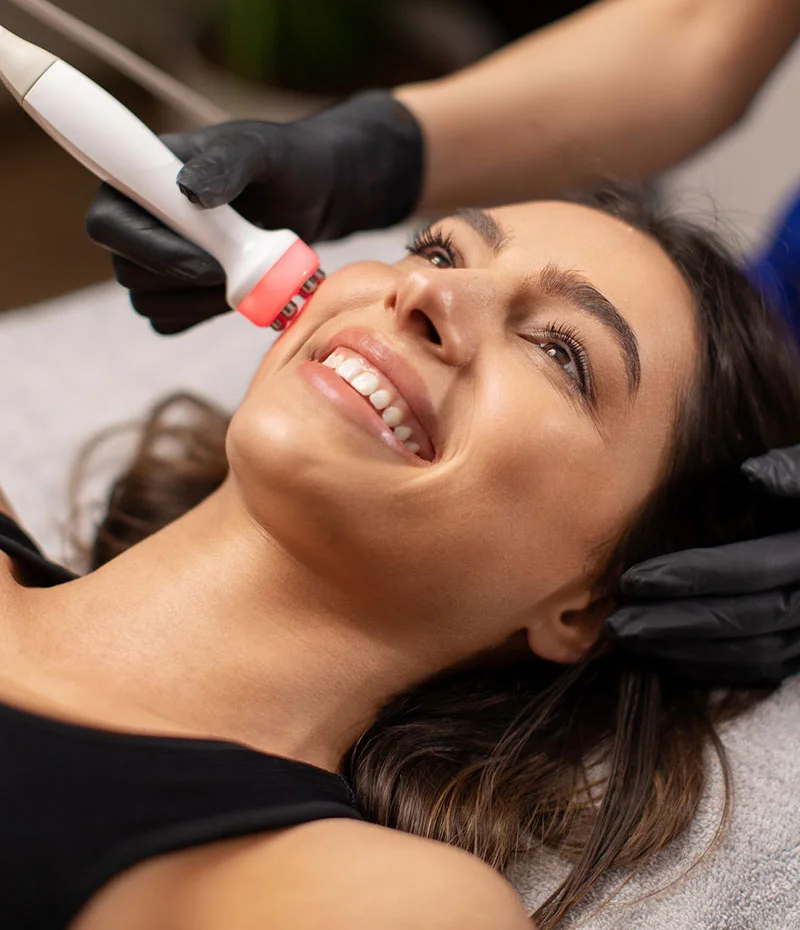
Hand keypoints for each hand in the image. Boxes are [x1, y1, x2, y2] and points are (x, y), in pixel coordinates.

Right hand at [85, 91, 422, 333]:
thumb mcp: (261, 150)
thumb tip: (189, 190)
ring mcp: (154, 262)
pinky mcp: (178, 294)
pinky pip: (170, 322)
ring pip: (148, 303)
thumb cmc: (282, 164)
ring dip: (197, 302)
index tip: (206, 259)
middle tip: (237, 270)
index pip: (107, 224)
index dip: (147, 249)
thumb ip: (227, 162)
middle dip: (183, 280)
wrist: (312, 198)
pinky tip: (239, 295)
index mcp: (140, 179)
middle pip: (127, 271)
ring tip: (246, 280)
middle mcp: (137, 221)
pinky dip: (203, 316)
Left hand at [606, 445, 799, 683]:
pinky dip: (709, 665)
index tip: (632, 580)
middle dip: (673, 624)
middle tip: (616, 624)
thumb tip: (750, 474)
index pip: (749, 571)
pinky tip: (664, 654)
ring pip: (749, 654)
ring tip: (630, 640)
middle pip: (743, 621)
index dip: (690, 577)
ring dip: (684, 650)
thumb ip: (792, 473)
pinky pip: (758, 669)